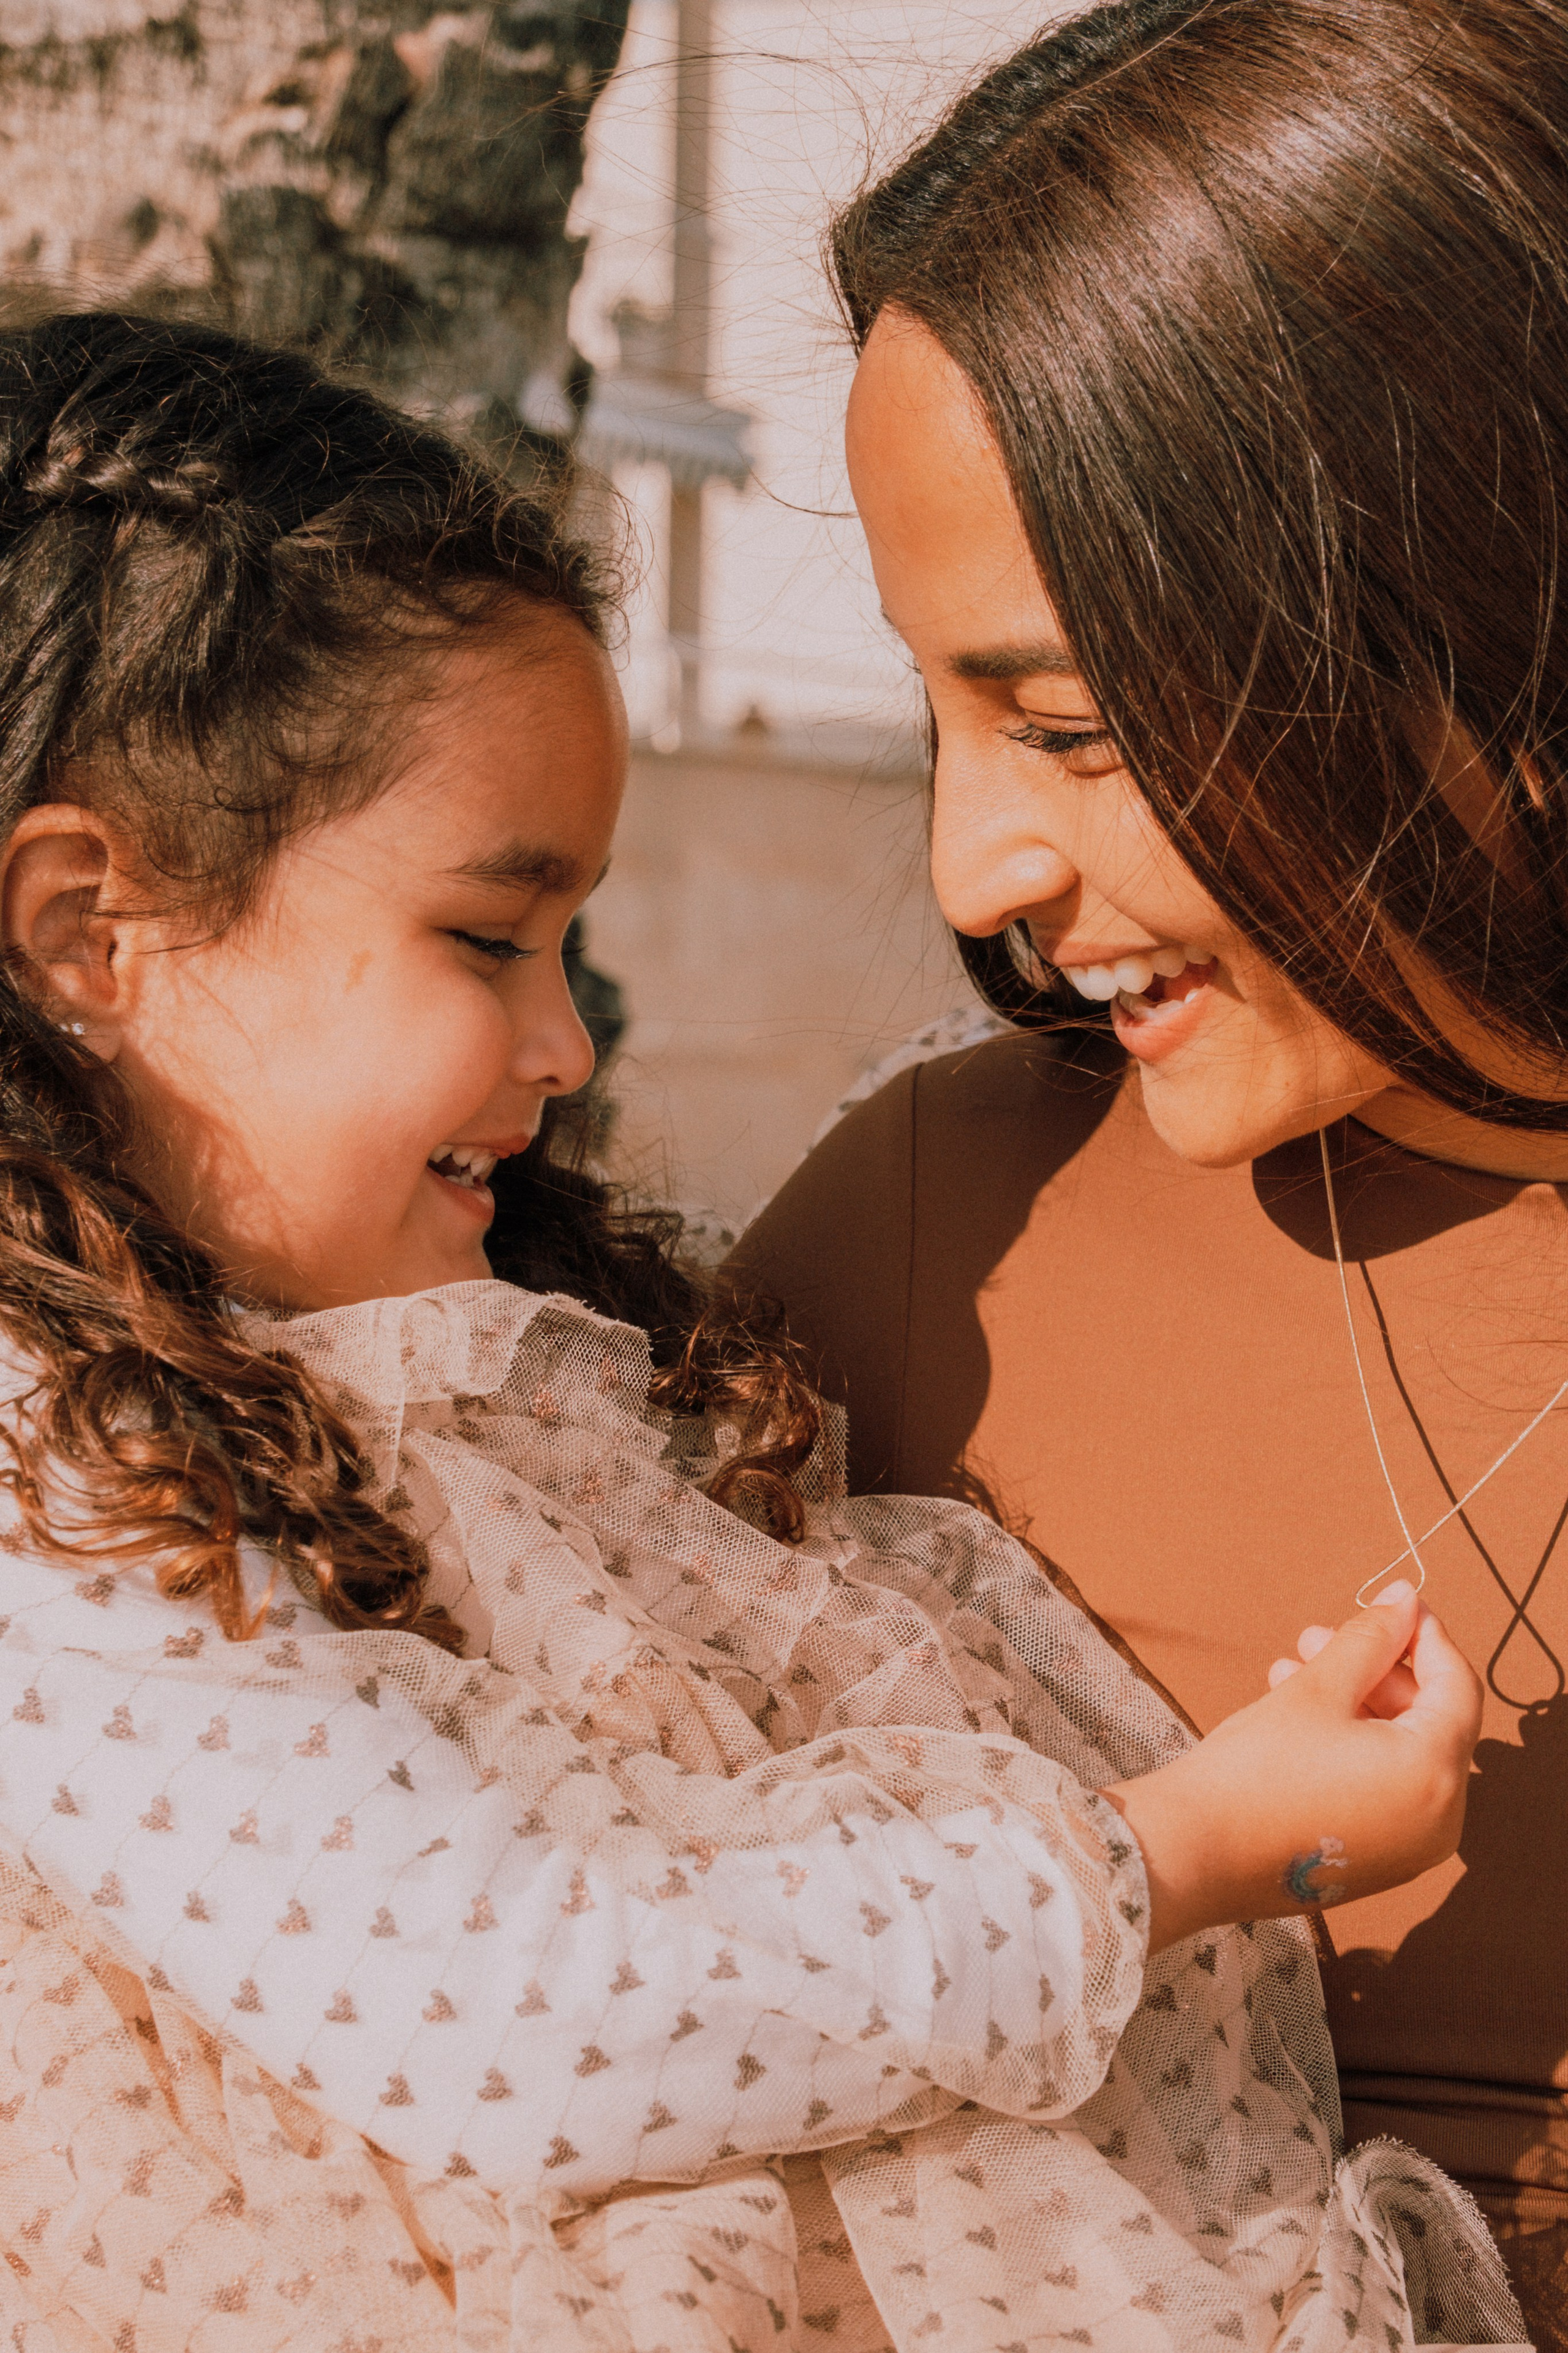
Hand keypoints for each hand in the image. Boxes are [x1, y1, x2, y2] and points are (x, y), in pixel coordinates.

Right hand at [1103, 1582, 1481, 1951]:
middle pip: (1430, 1721)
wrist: (1195, 1855)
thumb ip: (1370, 1639)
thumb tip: (1405, 1599)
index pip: (1457, 1687)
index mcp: (1434, 1776)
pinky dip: (1356, 1748)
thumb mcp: (1316, 1689)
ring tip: (1293, 1670)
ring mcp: (1410, 1850)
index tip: (1393, 1603)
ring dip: (1358, 1704)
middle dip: (1377, 1670)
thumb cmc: (1255, 1771)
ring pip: (1403, 1754)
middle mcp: (1439, 1823)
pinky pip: (1386, 1789)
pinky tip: (1300, 1718)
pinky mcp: (1378, 1863)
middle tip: (1319, 1637)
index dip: (1425, 1636)